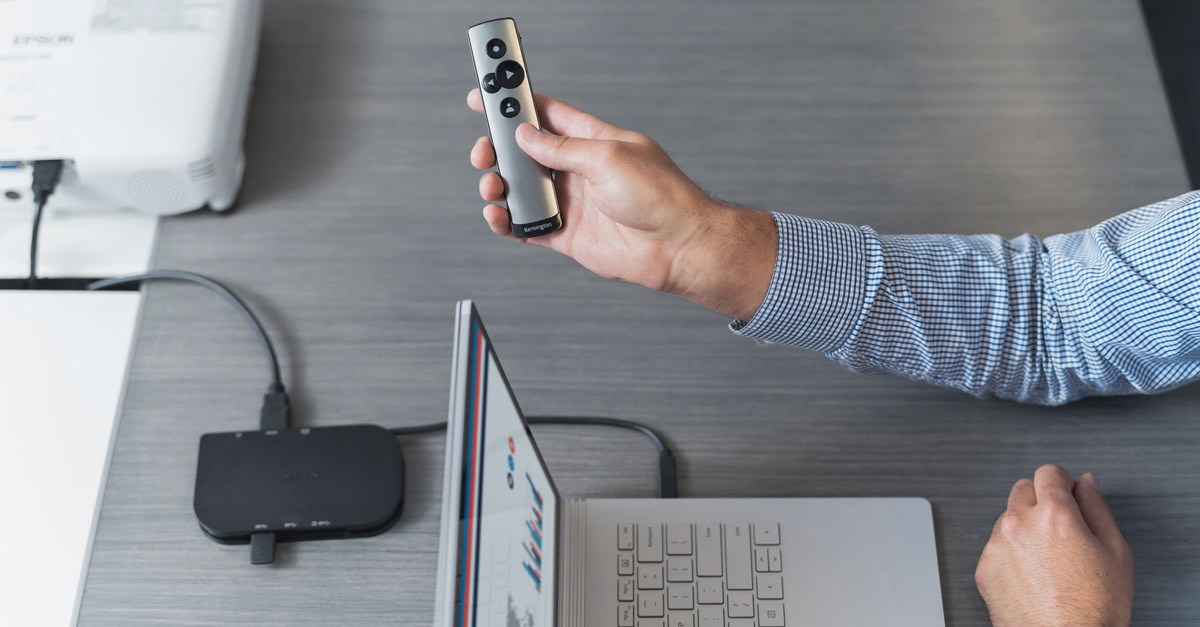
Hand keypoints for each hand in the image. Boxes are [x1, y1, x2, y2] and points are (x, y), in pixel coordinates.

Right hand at [467, 89, 776, 319]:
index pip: (547, 114)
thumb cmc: (661, 196)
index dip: (516, 104)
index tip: (486, 96)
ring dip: (499, 186)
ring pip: (520, 190)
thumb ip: (562, 148)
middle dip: (498, 149)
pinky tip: (499, 217)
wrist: (679, 246)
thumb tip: (525, 135)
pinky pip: (527, 226)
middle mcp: (579, 169)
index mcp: (592, 140)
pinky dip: (507, 222)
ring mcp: (572, 202)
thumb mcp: (608, 157)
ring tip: (493, 188)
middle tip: (484, 152)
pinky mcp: (567, 234)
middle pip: (525, 153)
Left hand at [975, 465, 1133, 626]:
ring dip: (1024, 526)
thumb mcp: (1115, 553)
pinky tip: (1032, 575)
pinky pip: (996, 545)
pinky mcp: (983, 567)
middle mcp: (1018, 524)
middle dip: (1042, 500)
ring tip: (1049, 560)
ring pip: (1007, 517)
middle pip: (1023, 488)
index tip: (1069, 495)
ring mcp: (996, 545)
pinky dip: (1011, 552)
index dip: (1063, 483)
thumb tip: (1086, 483)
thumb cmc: (1093, 609)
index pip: (1048, 472)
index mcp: (1054, 515)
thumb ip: (1098, 508)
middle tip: (1061, 528)